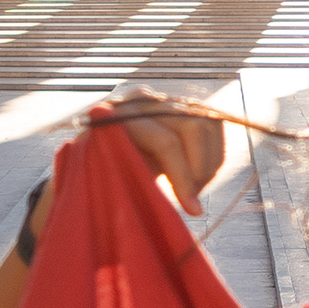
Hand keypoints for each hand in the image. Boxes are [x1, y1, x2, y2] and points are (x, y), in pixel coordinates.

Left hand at [94, 91, 225, 214]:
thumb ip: (132, 181)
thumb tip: (170, 201)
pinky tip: (198, 176)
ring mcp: (164, 99)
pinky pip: (212, 124)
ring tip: (195, 189)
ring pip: (209, 123)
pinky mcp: (181, 105)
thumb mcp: (108, 179)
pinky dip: (213, 153)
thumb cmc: (98, 172)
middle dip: (200, 169)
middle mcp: (144, 100)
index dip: (182, 177)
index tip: (191, 208)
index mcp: (120, 115)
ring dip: (210, 162)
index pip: (166, 142)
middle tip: (193, 199)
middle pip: (194, 126)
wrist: (95, 151)